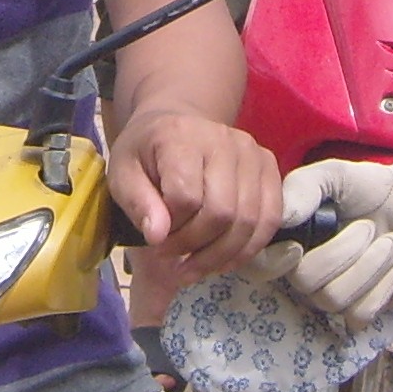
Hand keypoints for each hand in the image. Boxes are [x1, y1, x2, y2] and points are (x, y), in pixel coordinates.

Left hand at [109, 110, 282, 279]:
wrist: (176, 124)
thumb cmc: (146, 154)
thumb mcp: (123, 175)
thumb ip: (137, 203)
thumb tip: (158, 236)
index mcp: (181, 137)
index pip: (185, 196)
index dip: (171, 229)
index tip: (156, 240)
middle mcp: (224, 140)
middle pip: (221, 212)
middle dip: (195, 246)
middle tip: (173, 258)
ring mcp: (252, 152)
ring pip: (248, 220)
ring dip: (221, 255)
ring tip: (194, 267)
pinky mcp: (269, 166)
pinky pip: (270, 218)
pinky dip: (248, 248)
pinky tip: (224, 260)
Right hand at [242, 161, 392, 327]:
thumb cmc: (373, 191)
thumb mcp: (338, 175)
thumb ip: (305, 186)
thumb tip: (282, 215)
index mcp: (288, 238)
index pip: (257, 266)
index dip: (272, 263)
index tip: (299, 246)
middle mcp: (302, 271)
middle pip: (305, 282)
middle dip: (345, 251)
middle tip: (368, 226)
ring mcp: (330, 295)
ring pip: (335, 299)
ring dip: (371, 265)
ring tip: (390, 241)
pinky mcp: (359, 312)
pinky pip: (360, 314)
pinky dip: (384, 284)